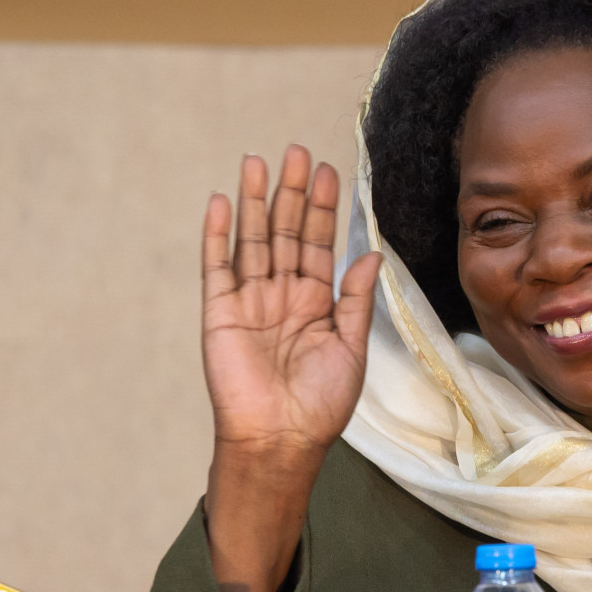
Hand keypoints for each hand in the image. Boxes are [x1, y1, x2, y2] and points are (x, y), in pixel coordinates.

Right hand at [200, 147, 381, 591]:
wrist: (281, 439)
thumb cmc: (320, 405)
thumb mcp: (351, 347)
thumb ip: (357, 299)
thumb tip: (373, 254)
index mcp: (316, 304)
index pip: (319, 245)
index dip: (323, 209)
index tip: (329, 172)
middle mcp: (282, 296)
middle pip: (286, 233)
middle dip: (292, 194)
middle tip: (297, 152)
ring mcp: (250, 302)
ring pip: (253, 241)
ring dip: (256, 202)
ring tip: (259, 162)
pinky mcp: (220, 313)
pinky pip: (218, 267)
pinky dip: (220, 235)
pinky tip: (225, 202)